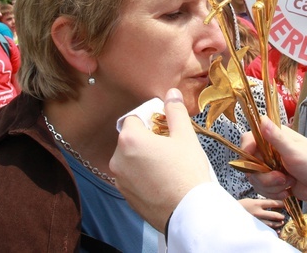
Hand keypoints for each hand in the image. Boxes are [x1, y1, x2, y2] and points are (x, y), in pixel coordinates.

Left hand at [111, 88, 211, 232]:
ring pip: (131, 158)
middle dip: (147, 138)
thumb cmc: (187, 171)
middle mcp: (117, 158)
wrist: (188, 212)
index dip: (151, 119)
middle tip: (170, 146)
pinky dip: (143, 174)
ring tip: (167, 164)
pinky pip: (132, 176)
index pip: (134, 118)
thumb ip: (175, 111)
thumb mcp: (185, 136)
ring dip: (144, 156)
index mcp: (129, 139)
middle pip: (131, 138)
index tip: (166, 126)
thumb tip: (171, 93)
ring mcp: (119, 179)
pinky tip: (162, 179)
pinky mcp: (125, 195)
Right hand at [239, 198, 285, 230]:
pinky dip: (272, 230)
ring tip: (281, 222)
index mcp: (257, 203)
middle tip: (284, 215)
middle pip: (273, 214)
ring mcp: (256, 220)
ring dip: (277, 223)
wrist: (231, 213)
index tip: (285, 203)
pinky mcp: (255, 227)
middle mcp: (257, 212)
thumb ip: (261, 202)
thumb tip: (272, 204)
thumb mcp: (251, 201)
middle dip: (280, 215)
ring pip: (271, 223)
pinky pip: (266, 230)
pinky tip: (276, 230)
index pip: (272, 203)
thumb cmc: (241, 206)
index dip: (281, 203)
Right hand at [243, 116, 306, 205]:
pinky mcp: (275, 181)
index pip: (249, 139)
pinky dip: (274, 193)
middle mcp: (271, 151)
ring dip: (271, 186)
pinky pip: (263, 189)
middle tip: (281, 178)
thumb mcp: (294, 152)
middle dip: (264, 177)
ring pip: (256, 179)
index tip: (251, 162)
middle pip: (250, 164)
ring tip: (288, 184)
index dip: (247, 151)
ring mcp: (272, 167)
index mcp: (275, 137)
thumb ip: (276, 137)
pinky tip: (288, 191)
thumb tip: (262, 119)